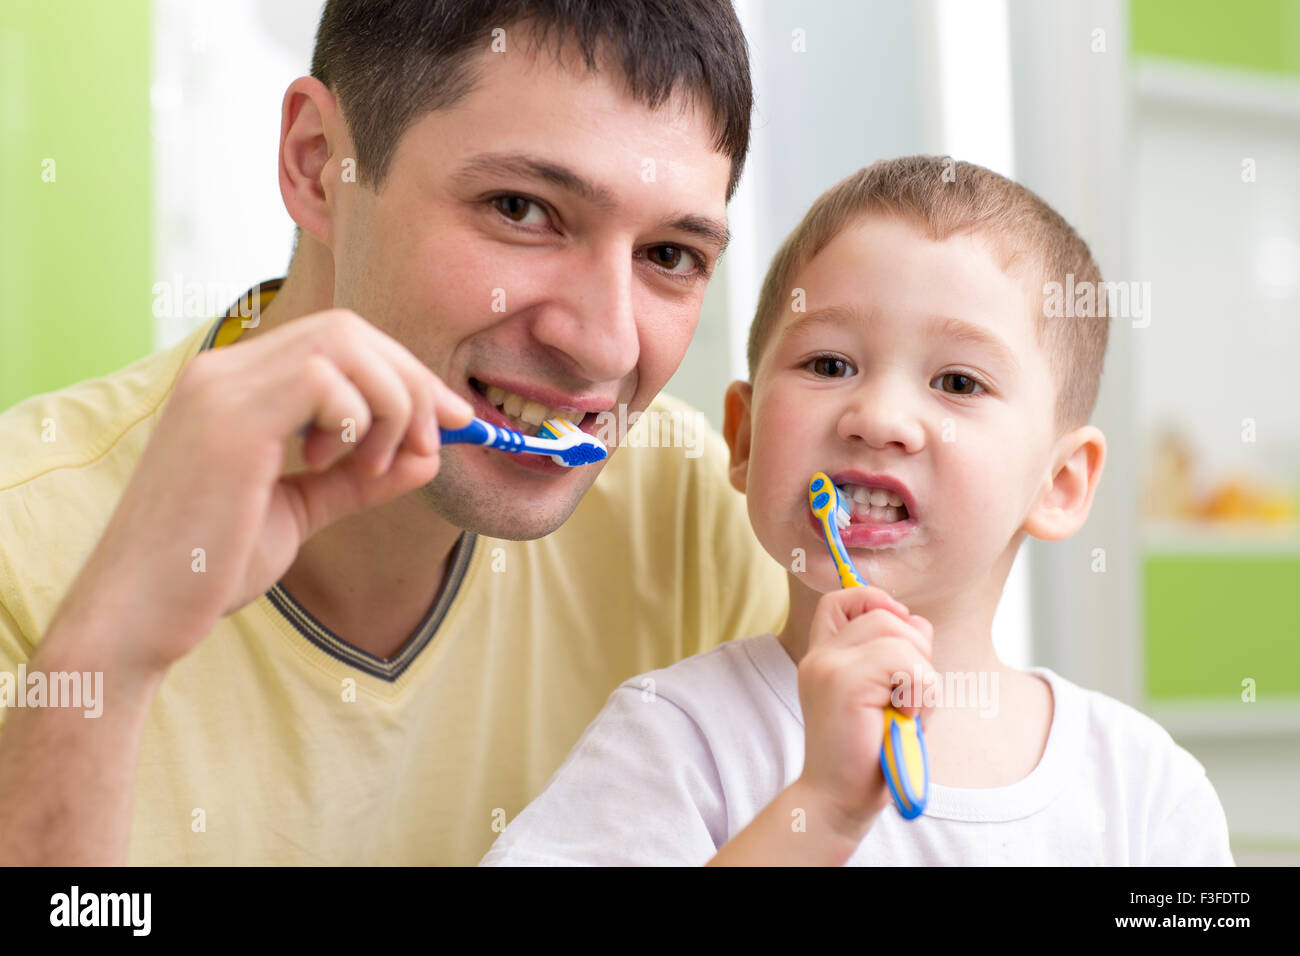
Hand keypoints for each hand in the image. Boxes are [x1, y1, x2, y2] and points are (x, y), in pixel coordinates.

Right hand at [59, 308, 472, 678]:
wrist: (140, 615)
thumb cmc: (211, 566)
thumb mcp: (301, 510)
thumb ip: (358, 477)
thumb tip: (428, 455)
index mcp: (234, 384)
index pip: (339, 341)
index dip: (406, 373)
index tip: (452, 421)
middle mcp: (223, 370)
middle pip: (350, 330)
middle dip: (413, 382)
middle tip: (436, 440)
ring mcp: (220, 388)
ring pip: (345, 345)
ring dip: (390, 405)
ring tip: (373, 466)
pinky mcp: (228, 420)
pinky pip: (323, 380)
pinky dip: (358, 420)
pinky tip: (334, 465)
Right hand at [795, 585, 935, 840]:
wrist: (839, 800)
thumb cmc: (868, 754)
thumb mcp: (885, 695)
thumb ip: (896, 654)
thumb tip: (917, 621)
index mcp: (824, 657)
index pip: (843, 600)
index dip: (876, 601)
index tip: (899, 632)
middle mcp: (821, 656)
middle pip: (886, 615)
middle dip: (916, 651)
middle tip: (909, 697)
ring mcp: (828, 665)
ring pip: (899, 635)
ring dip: (922, 675)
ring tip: (906, 710)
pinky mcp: (844, 681)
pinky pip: (906, 662)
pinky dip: (922, 689)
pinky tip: (906, 716)